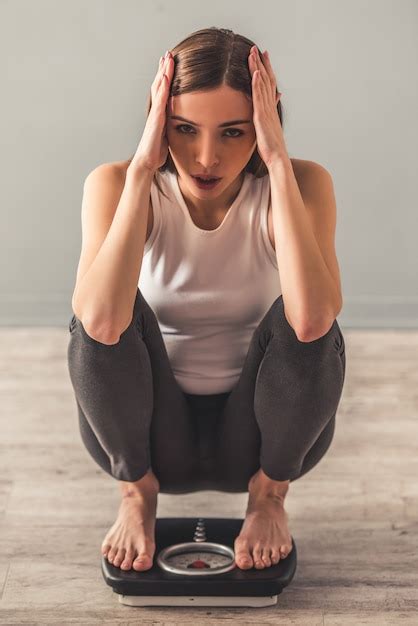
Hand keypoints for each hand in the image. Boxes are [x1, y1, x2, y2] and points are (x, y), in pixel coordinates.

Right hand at [129, 51, 174, 173]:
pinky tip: (166, 77)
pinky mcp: (155, 120)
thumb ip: (172, 125)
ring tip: (167, 59)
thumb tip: (182, 122)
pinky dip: (163, 88)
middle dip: (163, 69)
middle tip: (168, 54)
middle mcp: (156, 111)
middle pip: (159, 85)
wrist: (147, 163)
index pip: (163, 91)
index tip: (170, 64)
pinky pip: (160, 101)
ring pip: (159, 89)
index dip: (166, 77)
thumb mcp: (168, 134)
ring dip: (163, 73)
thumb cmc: (157, 151)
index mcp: (159, 114)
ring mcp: (154, 114)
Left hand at [248, 46, 287, 168]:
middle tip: (258, 49)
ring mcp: (266, 110)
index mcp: (271, 108)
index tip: (263, 57)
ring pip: (262, 85)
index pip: (269, 84)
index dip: (266, 70)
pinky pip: (259, 98)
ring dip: (258, 68)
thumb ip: (270, 115)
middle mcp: (270, 106)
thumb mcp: (270, 127)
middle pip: (267, 80)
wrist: (277, 157)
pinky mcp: (261, 117)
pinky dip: (257, 85)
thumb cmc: (272, 146)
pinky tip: (255, 73)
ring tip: (253, 54)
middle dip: (262, 64)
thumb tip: (273, 104)